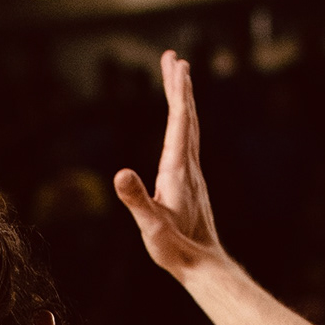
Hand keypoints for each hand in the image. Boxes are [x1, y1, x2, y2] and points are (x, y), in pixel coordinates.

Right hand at [112, 51, 224, 278]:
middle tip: (173, 58)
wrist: (203, 266)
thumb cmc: (176, 249)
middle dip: (179, 86)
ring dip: (182, 101)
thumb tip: (120, 172)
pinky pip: (187, 143)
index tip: (177, 65)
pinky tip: (179, 123)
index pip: (179, 122)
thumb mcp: (151, 227)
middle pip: (186, 118)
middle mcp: (188, 167)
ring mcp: (192, 174)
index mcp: (178, 170)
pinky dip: (182, 122)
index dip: (178, 92)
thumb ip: (136, 200)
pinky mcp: (190, 184)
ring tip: (177, 80)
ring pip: (188, 128)